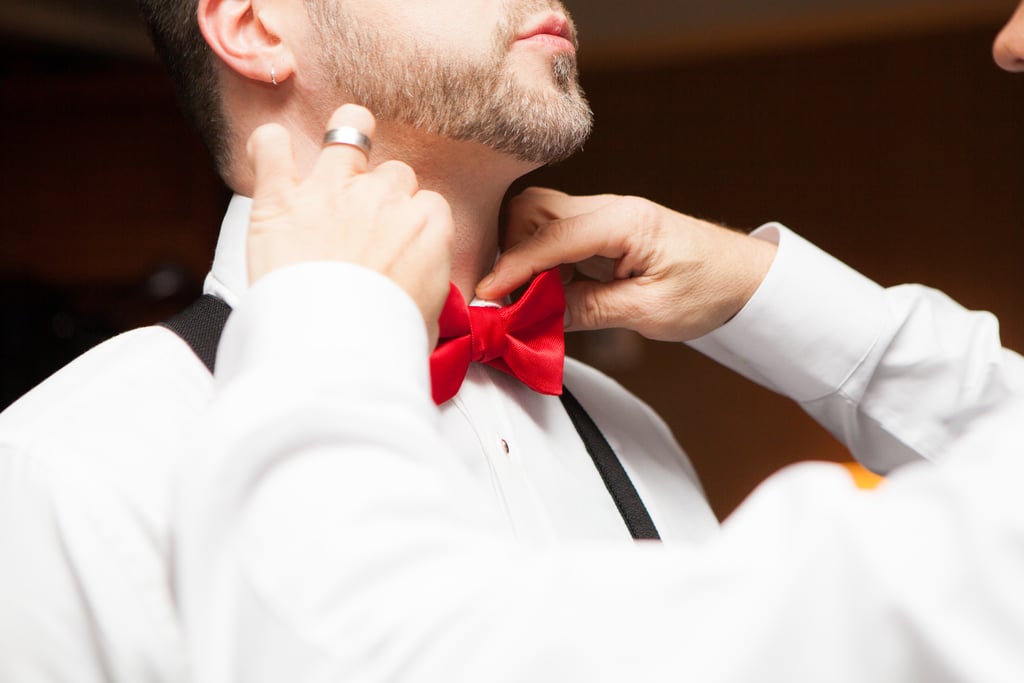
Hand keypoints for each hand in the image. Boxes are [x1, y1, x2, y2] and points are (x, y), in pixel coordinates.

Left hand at [246, 104, 453, 342]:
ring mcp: (332, 190)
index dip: (411, 222)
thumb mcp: (427, 319)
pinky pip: (271, 146)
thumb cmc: (383, 341)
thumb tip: (415, 293)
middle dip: (381, 193)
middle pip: (393, 175)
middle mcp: (384, 196)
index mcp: (427, 225)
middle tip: (364, 224)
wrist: (334, 349)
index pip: (427, 204)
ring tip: (335, 154)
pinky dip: (268, 145)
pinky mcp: (282, 199)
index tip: (399, 244)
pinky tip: (270, 150)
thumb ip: (425, 288)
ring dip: (343, 139)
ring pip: (348, 131)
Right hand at [476, 187, 776, 341]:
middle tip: (504, 297)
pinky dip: (538, 264)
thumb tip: (536, 316)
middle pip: (533, 210)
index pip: (551, 236)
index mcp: (625, 220)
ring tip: (522, 300)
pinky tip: (541, 295)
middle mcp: (609, 209)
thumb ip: (589, 310)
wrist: (743, 279)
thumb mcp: (650, 311)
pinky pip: (554, 238)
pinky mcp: (601, 233)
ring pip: (537, 220)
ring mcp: (603, 218)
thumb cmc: (710, 288)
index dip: (513, 266)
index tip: (486, 293)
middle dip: (509, 249)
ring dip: (521, 256)